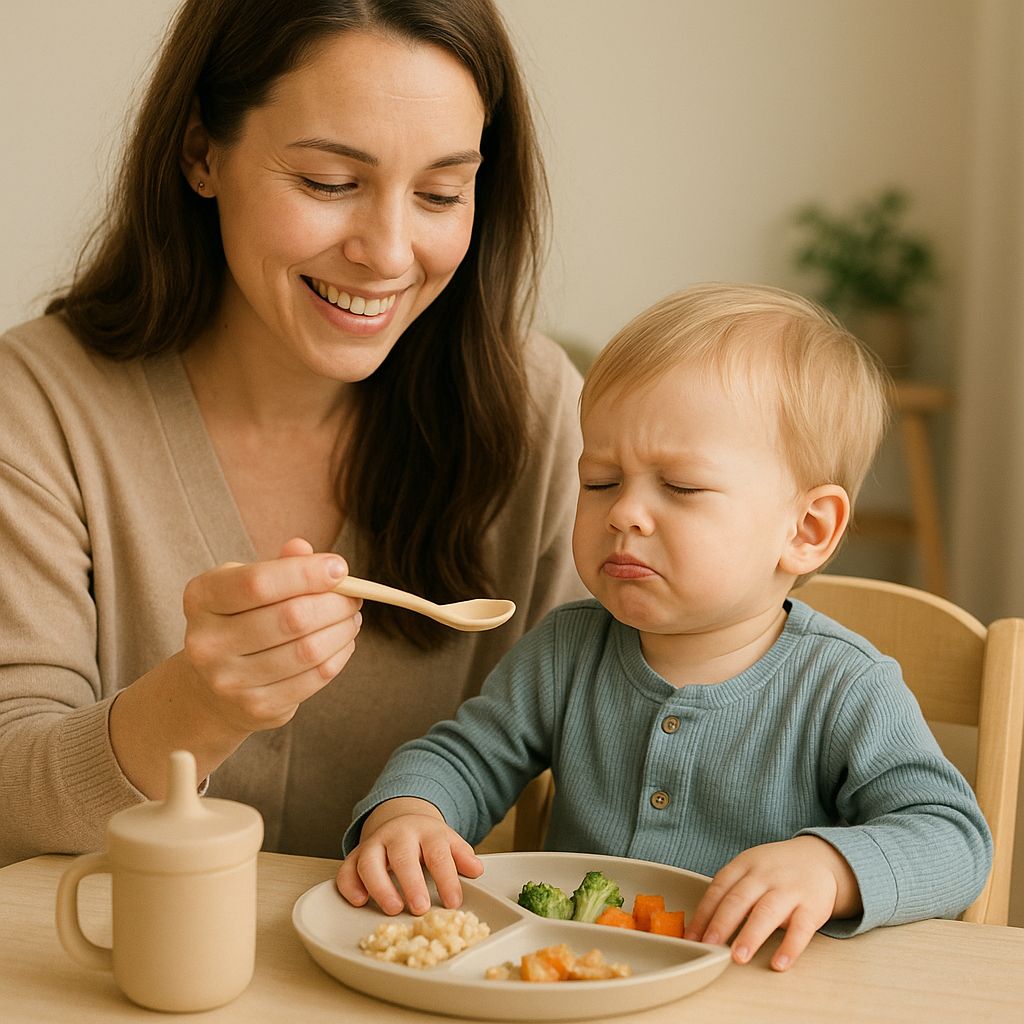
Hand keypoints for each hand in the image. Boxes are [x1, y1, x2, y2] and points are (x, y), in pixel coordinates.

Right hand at [181, 537, 361, 735]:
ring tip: (351, 617)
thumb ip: (277, 566)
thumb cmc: (240, 621)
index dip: (305, 573)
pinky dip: (339, 655)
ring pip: (308, 650)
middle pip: (291, 617)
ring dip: (342, 629)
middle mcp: (207, 642)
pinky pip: (315, 677)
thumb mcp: (246, 585)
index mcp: (201, 598)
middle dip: (335, 603)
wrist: (211, 688)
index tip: (339, 568)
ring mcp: (229, 680)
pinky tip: (343, 642)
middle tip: (354, 596)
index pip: (257, 582)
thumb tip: (303, 548)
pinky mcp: (257, 707)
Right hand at [336, 797, 482, 914]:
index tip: (453, 903)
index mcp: (426, 832)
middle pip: (402, 855)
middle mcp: (398, 834)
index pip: (438, 853)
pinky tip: (359, 901)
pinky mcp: (355, 856)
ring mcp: (374, 844)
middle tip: (420, 908)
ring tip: (393, 908)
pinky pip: (347, 868)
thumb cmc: (427, 841)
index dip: (446, 878)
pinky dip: (350, 885)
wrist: (402, 820)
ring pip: (370, 861)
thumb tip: (476, 869)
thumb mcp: (449, 842)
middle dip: (411, 882)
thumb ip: (462, 856)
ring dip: (380, 886)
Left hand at [684, 836, 861, 970]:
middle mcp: (765, 875)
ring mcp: (789, 889)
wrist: (819, 859)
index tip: (692, 937)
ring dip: (751, 936)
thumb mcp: (750, 870)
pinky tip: (779, 964)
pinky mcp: (812, 906)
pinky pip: (801, 928)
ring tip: (738, 957)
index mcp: (744, 865)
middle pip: (739, 899)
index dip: (703, 913)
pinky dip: (790, 947)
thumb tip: (701, 928)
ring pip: (767, 912)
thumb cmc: (775, 871)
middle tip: (708, 946)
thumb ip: (730, 892)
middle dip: (721, 924)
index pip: (719, 889)